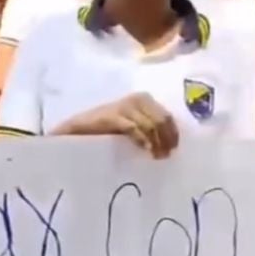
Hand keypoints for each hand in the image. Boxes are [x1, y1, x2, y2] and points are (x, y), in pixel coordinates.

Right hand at [59, 92, 179, 157]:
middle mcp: (137, 99)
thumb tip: (169, 142)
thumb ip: (150, 128)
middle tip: (165, 156)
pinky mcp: (113, 116)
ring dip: (156, 143)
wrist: (80, 127)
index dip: (173, 133)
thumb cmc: (109, 128)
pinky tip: (146, 150)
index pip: (167, 116)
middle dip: (166, 139)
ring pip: (150, 125)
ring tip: (156, 156)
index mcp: (145, 99)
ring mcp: (125, 106)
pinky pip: (133, 128)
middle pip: (161, 120)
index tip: (174, 149)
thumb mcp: (135, 124)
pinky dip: (142, 140)